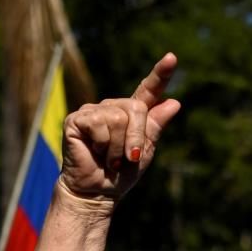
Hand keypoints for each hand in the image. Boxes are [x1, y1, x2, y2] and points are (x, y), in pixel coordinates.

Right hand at [59, 54, 182, 203]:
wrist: (97, 192)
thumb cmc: (120, 175)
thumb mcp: (144, 152)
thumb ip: (155, 127)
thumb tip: (174, 102)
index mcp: (131, 115)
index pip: (147, 91)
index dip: (160, 75)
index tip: (171, 58)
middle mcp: (112, 108)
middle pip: (136, 109)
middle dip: (136, 139)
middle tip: (126, 160)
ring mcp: (93, 111)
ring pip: (118, 118)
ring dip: (119, 148)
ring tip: (109, 159)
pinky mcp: (77, 119)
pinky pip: (100, 125)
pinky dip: (103, 146)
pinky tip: (94, 152)